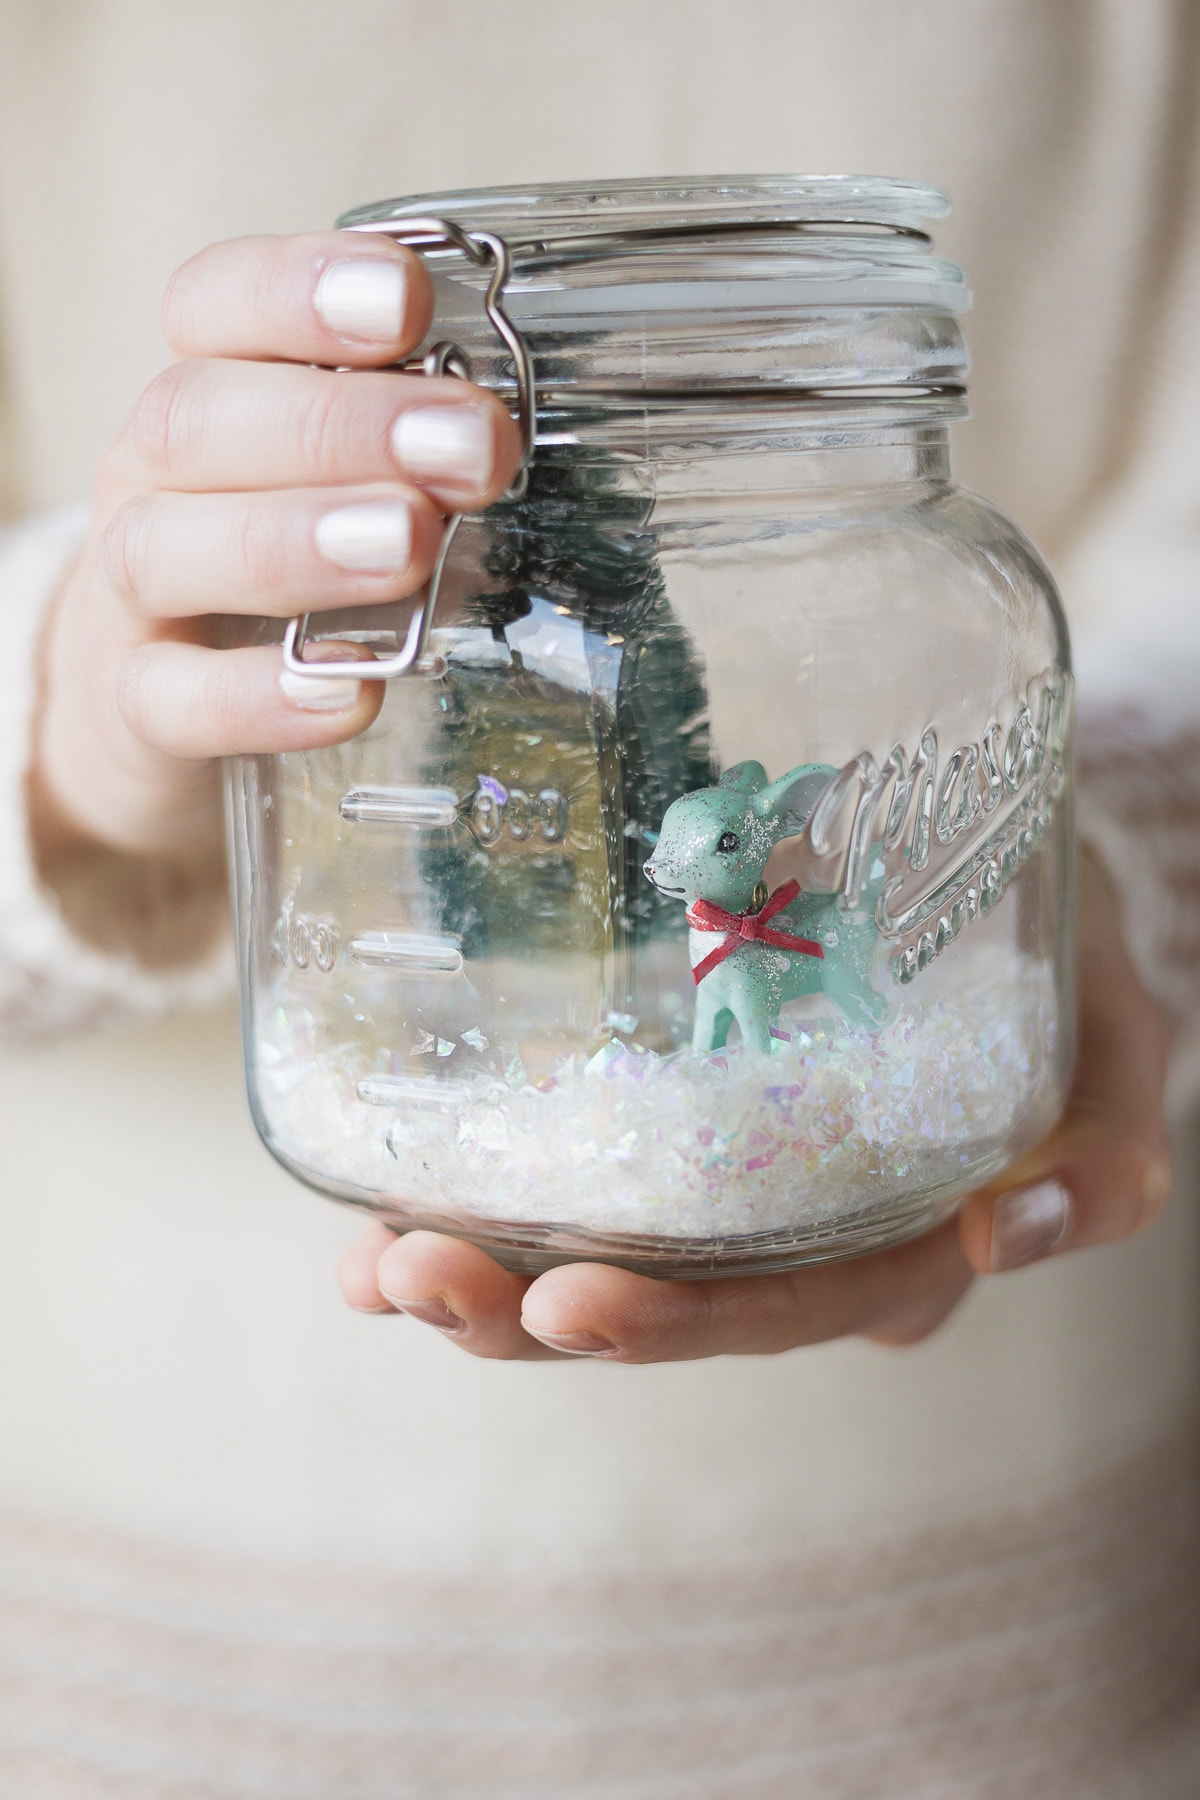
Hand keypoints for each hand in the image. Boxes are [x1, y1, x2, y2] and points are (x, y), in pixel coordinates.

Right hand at [32, 232, 521, 861]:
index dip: (297, 291)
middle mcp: (152, 479)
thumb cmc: (287, 565)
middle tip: (471, 450)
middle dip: (342, 424)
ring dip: (293, 540)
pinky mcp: (139, 707)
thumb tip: (526, 443)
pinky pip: (173, 701)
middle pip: (196, 417)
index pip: (214, 304)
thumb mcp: (344, 484)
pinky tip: (348, 692)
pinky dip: (255, 698)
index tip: (407, 302)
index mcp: (209, 393)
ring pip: (163, 546)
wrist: (164, 702)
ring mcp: (133, 597)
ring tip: (408, 545)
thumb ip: (417, 454)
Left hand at [339, 846, 1170, 1360]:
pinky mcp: (676, 1125)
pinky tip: (381, 1206)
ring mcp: (730, 1189)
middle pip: (666, 1304)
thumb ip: (1104, 1148)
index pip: (788, 1307)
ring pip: (602, 1260)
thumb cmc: (1060, 959)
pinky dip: (476, 1203)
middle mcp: (801, 1238)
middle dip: (531, 1311)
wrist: (999, 873)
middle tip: (414, 1278)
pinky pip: (573, 1184)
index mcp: (902, 1243)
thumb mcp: (1114, 1043)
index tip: (563, 1304)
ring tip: (377, 1260)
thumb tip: (1003, 1237)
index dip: (680, 1321)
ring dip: (482, 1273)